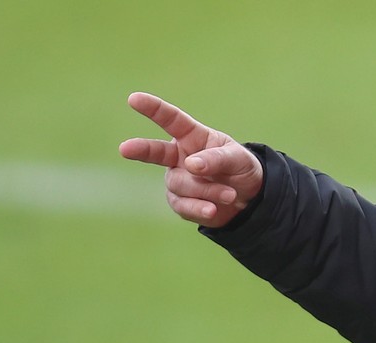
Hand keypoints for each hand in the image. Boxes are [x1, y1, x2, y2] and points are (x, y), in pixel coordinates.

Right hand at [118, 92, 263, 227]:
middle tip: (125, 148)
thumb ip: (217, 158)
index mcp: (192, 136)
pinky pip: (182, 205)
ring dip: (207, 191)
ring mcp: (177, 179)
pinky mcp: (180, 202)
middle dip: (140, 149)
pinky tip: (212, 210)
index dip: (153, 108)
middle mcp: (179, 156)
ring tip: (230, 194)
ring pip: (180, 184)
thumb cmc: (241, 169)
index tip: (134, 99)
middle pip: (155, 151)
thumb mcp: (238, 158)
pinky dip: (199, 208)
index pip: (171, 119)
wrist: (250, 200)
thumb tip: (190, 165)